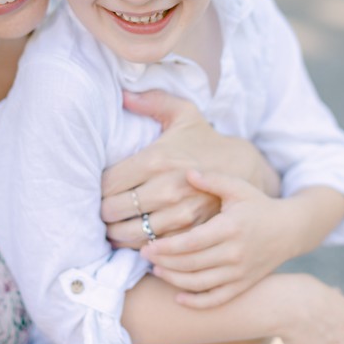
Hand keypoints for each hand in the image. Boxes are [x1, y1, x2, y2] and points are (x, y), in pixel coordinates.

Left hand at [103, 90, 277, 247]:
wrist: (247, 169)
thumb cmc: (207, 143)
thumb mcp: (185, 115)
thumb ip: (153, 101)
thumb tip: (122, 94)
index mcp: (157, 159)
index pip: (106, 184)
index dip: (96, 190)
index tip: (100, 191)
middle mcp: (168, 189)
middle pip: (112, 212)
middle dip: (103, 214)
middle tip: (105, 211)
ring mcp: (181, 214)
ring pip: (129, 235)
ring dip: (117, 234)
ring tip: (116, 227)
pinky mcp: (191, 233)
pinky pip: (152, 248)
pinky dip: (140, 248)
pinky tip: (138, 239)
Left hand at [142, 171, 296, 308]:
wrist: (290, 230)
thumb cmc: (259, 206)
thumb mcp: (239, 188)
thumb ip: (213, 180)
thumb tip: (186, 173)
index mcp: (231, 228)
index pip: (190, 243)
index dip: (165, 247)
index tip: (147, 246)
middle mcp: (235, 253)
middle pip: (190, 264)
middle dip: (163, 262)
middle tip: (144, 257)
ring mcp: (240, 272)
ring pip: (199, 283)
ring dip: (174, 280)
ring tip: (157, 271)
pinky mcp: (243, 284)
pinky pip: (216, 299)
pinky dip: (196, 303)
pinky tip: (179, 298)